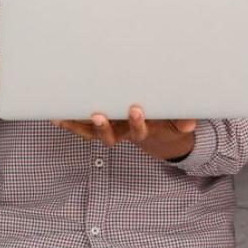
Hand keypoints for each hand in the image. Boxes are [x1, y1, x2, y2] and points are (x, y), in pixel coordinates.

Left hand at [53, 106, 196, 160]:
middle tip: (98, 115)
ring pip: (91, 133)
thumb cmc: (165, 121)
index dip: (137, 123)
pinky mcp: (97, 126)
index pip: (139, 131)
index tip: (136, 109)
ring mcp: (109, 130)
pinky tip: (56, 117)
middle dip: (102, 128)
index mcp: (142, 131)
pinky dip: (69, 123)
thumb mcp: (175, 122)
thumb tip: (190, 124)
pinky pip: (81, 127)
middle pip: (109, 137)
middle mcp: (122, 133)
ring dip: (78, 126)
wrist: (156, 131)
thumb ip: (181, 120)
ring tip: (64, 118)